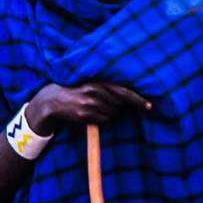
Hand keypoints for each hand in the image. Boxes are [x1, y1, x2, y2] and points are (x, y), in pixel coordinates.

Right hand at [25, 81, 149, 133]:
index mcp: (98, 82)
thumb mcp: (90, 85)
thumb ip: (107, 89)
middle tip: (107, 106)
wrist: (52, 100)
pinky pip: (103, 120)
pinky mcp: (84, 114)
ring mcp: (90, 103)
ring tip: (95, 109)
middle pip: (120, 105)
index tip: (149, 106)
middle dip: (119, 108)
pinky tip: (91, 115)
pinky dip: (101, 120)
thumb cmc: (75, 92)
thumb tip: (127, 99)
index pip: (124, 91)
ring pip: (112, 114)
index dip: (138, 99)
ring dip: (109, 114)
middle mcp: (95, 91)